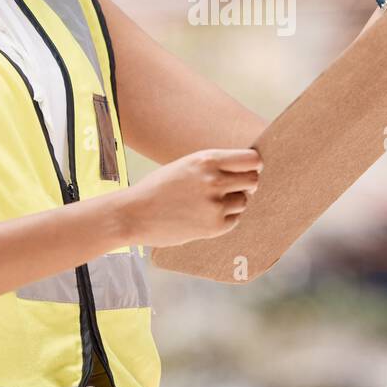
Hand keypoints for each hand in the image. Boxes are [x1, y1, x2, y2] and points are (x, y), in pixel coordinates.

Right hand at [120, 148, 262, 247]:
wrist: (133, 214)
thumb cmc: (159, 187)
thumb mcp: (185, 165)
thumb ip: (213, 166)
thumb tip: (247, 169)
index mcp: (207, 160)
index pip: (251, 159)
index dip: (254, 165)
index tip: (251, 169)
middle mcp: (214, 180)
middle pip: (253, 180)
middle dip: (247, 184)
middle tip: (233, 188)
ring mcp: (215, 205)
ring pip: (244, 201)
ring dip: (234, 202)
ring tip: (210, 204)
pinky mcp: (214, 226)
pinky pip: (234, 219)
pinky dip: (225, 219)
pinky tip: (205, 216)